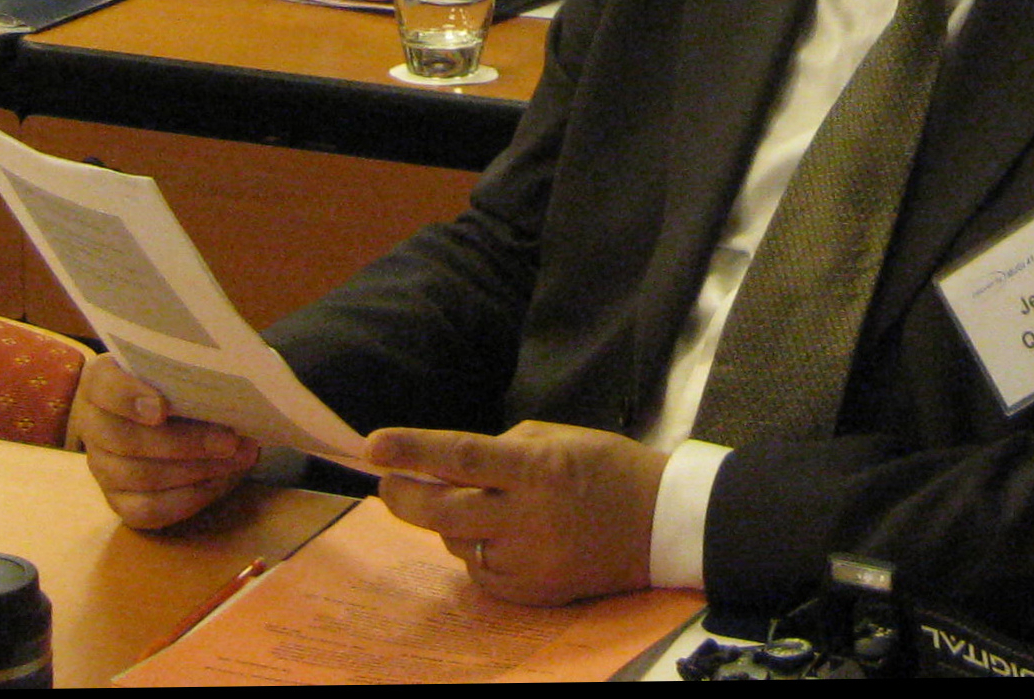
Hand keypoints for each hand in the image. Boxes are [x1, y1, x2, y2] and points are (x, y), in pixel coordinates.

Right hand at [79, 354, 261, 529]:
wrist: (158, 414)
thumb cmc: (169, 383)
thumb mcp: (172, 366)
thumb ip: (185, 370)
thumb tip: (226, 379)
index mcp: (99, 383)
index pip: (103, 388)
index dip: (128, 398)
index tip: (162, 408)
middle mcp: (92, 427)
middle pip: (127, 441)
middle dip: (186, 443)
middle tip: (231, 440)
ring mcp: (102, 469)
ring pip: (142, 478)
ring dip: (198, 470)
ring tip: (239, 458)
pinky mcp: (118, 502)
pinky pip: (150, 510)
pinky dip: (191, 498)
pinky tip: (222, 481)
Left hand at [369, 420, 666, 606]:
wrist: (661, 525)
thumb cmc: (606, 468)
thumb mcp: (555, 439)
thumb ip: (500, 451)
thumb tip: (446, 466)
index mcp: (537, 469)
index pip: (461, 456)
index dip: (413, 451)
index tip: (372, 446)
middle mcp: (528, 518)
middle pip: (443, 511)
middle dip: (403, 496)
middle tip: (387, 483)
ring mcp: (528, 562)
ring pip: (457, 542)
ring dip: (451, 521)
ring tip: (483, 504)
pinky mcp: (531, 594)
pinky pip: (481, 570)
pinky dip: (479, 549)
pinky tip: (506, 535)